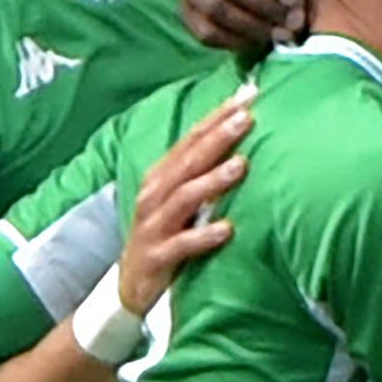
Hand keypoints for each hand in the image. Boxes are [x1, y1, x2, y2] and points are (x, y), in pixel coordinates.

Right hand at [116, 91, 253, 314]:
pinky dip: (203, 235)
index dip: (218, 116)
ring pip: (185, 197)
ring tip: (241, 166)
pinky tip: (227, 229)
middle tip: (246, 118)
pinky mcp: (157, 255)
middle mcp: (156, 194)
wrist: (133, 285)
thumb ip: (204, 173)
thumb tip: (244, 142)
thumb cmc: (166, 235)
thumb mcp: (181, 200)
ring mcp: (155, 225)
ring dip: (213, 181)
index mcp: (163, 176)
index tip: (248, 95)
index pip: (193, 139)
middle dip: (217, 137)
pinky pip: (182, 244)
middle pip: (189, 160)